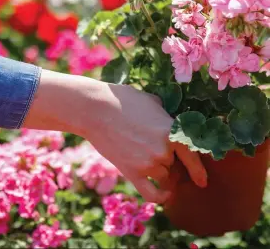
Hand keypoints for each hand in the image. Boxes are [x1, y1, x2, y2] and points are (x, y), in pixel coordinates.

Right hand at [23, 70, 206, 203]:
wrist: (95, 109)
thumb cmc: (122, 99)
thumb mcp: (151, 101)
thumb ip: (165, 114)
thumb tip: (170, 119)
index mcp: (172, 131)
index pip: (193, 155)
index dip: (199, 169)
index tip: (202, 181)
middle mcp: (164, 150)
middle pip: (177, 166)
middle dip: (172, 164)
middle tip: (160, 157)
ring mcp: (148, 163)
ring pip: (166, 178)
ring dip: (163, 174)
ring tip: (150, 164)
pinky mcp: (132, 172)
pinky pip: (152, 194)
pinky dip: (161, 197)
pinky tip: (164, 195)